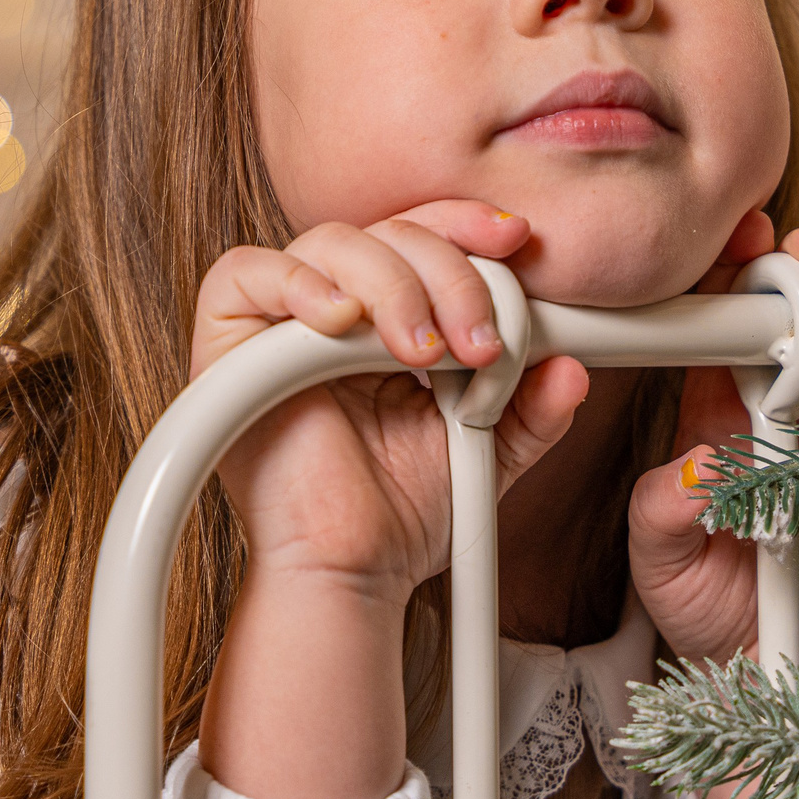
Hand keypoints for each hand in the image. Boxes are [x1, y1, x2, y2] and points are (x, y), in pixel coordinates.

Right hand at [195, 202, 588, 798]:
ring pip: (331, 242)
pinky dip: (300, 284)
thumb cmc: (405, 515)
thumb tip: (571, 368)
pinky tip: (341, 323)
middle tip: (481, 343)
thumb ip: (532, 405)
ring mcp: (277, 322)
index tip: (519, 243)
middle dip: (450, 273)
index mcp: (388, 317)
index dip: (466, 225)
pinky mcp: (226, 341)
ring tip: (424, 355)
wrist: (355, 574)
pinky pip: (246, 272)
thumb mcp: (493, 448)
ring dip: (393, 286)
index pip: (422, 234)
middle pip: (387, 231)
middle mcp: (333, 310)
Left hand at [628, 214, 798, 662]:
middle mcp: (783, 407)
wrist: (783, 681)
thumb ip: (666, 512)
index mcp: (715, 414)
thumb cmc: (713, 613)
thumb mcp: (663, 563)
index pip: (720, 325)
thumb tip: (696, 470)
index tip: (739, 247)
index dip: (730, 276)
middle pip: (798, 311)